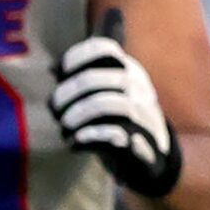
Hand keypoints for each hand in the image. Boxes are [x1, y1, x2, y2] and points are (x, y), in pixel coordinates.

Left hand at [50, 9, 181, 199]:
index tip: (58, 72)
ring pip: (104, 104)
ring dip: (75, 118)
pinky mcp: (139, 147)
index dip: (76, 56)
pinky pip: (113, 135)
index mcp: (128, 72)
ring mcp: (141, 118)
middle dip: (66, 94)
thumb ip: (90, 69)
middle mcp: (138, 90)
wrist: (155, 161)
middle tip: (55, 110)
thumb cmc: (121, 121)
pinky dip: (90, 138)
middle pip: (94, 79)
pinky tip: (76, 143)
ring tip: (66, 128)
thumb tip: (58, 61)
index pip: (103, 48)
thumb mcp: (107, 91)